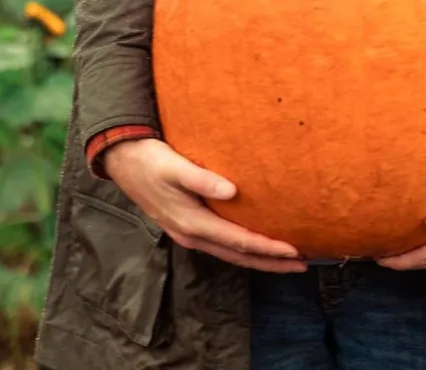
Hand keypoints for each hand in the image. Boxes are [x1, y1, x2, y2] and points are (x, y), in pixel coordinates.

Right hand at [103, 138, 307, 273]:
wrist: (123, 161)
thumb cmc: (151, 161)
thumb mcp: (175, 167)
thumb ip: (202, 180)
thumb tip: (231, 191)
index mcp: (193, 224)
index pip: (239, 242)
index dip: (268, 248)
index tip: (294, 251)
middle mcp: (193, 235)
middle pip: (239, 255)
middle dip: (271, 262)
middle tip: (303, 264)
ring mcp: (189, 234)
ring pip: (231, 253)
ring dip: (259, 258)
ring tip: (286, 259)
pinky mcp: (188, 225)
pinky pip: (222, 245)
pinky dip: (243, 248)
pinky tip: (253, 243)